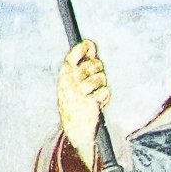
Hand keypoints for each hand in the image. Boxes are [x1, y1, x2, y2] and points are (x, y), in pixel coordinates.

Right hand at [55, 36, 113, 157]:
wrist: (74, 127)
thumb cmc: (75, 99)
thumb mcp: (73, 80)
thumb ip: (82, 62)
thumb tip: (90, 44)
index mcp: (64, 74)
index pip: (74, 54)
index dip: (84, 48)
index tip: (91, 48)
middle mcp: (70, 81)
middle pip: (94, 64)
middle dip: (99, 69)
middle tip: (96, 78)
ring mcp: (79, 92)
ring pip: (101, 77)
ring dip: (101, 85)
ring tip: (95, 92)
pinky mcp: (90, 102)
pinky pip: (105, 91)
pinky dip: (104, 97)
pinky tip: (97, 103)